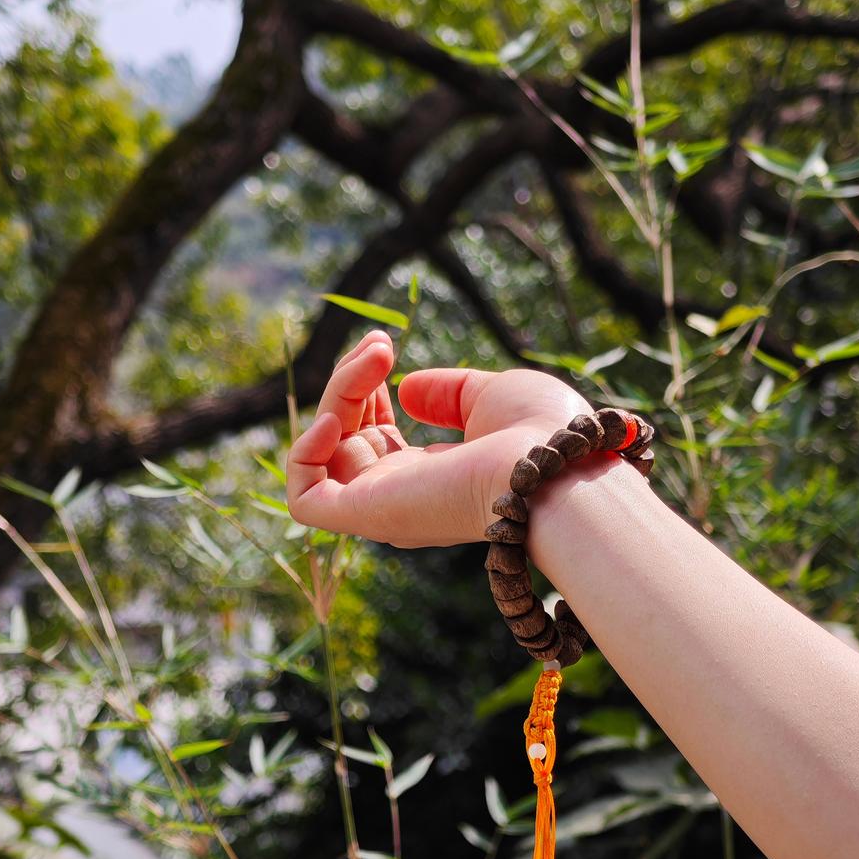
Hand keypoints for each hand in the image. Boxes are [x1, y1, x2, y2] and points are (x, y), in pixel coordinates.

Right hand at [286, 330, 593, 547]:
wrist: (554, 465)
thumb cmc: (539, 435)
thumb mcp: (489, 397)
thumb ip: (448, 394)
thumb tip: (404, 390)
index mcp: (432, 475)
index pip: (372, 435)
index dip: (365, 389)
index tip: (384, 348)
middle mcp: (403, 495)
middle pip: (344, 435)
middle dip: (351, 379)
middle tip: (380, 343)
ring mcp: (382, 507)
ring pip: (324, 451)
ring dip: (337, 394)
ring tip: (373, 358)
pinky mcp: (366, 515)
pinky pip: (305, 500)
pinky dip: (305, 454)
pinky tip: (334, 416)